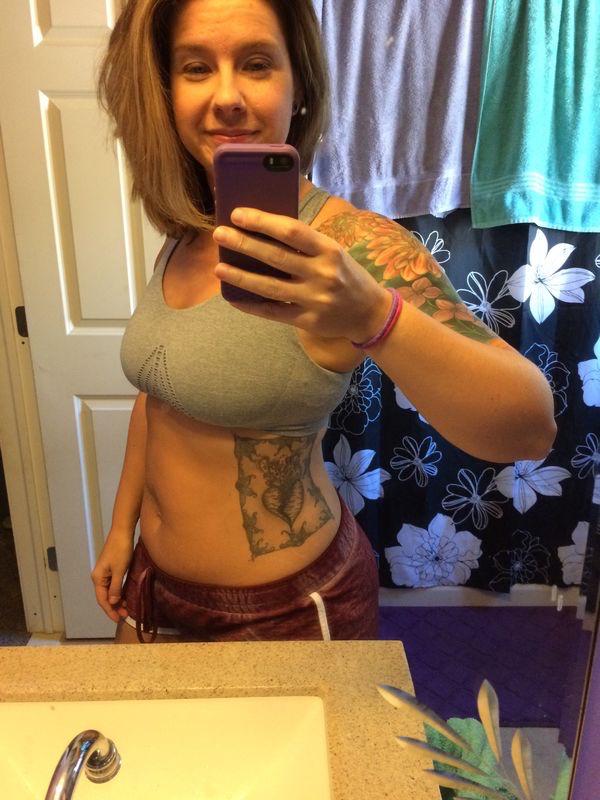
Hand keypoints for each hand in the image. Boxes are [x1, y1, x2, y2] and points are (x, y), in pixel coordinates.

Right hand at [90, 529, 133, 622]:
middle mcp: (99, 577)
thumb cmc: (121, 550)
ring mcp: (105, 573)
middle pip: (105, 597)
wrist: (122, 532)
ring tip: (128, 609)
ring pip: (110, 592)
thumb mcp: (119, 570)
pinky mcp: (112, 569)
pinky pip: (114, 585)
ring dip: (118, 601)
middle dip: (114, 607)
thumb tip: (112, 602)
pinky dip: (119, 592)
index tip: (119, 619)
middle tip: (126, 616)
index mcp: (98, 578)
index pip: (102, 599)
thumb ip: (115, 587)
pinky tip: (126, 597)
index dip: (110, 610)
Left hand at [212, 207, 391, 342]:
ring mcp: (314, 299)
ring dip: (241, 276)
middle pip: (275, 257)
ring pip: (270, 287)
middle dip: (244, 244)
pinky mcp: (308, 320)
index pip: (291, 231)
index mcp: (329, 250)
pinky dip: (251, 306)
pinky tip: (233, 297)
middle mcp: (322, 273)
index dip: (262, 221)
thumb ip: (305, 245)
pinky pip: (274, 313)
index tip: (237, 214)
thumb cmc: (346, 276)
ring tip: (219, 268)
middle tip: (220, 234)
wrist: (370, 313)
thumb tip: (262, 232)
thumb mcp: (333, 253)